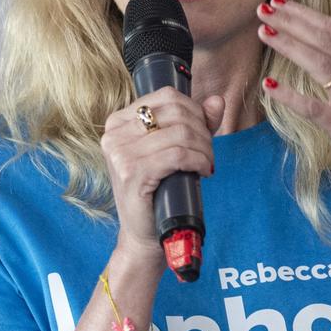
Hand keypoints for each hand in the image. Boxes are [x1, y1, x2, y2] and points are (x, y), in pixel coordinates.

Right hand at [101, 89, 223, 266]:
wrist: (143, 233)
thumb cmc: (158, 189)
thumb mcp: (172, 150)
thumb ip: (194, 123)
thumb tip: (216, 101)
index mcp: (118, 121)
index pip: (166, 97)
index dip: (195, 111)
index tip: (204, 132)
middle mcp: (114, 134)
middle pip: (176, 113)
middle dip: (202, 131)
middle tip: (208, 152)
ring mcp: (120, 153)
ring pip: (180, 134)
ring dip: (204, 148)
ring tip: (206, 163)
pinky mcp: (132, 173)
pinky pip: (178, 154)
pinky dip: (199, 160)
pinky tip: (203, 170)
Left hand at [256, 0, 330, 223]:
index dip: (307, 15)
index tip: (280, 3)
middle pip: (326, 40)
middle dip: (293, 21)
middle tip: (263, 9)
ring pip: (321, 65)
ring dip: (291, 46)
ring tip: (264, 34)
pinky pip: (316, 108)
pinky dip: (291, 96)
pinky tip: (269, 86)